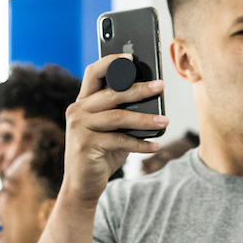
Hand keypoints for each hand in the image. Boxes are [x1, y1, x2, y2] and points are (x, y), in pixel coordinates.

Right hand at [65, 54, 166, 197]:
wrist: (82, 186)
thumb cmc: (101, 154)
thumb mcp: (111, 130)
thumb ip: (121, 113)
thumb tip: (151, 97)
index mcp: (82, 103)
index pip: (94, 73)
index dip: (112, 62)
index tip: (132, 56)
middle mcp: (77, 111)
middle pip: (112, 93)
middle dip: (138, 88)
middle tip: (160, 86)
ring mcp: (79, 128)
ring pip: (118, 117)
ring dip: (145, 119)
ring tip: (165, 120)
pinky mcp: (85, 145)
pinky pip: (120, 140)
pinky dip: (140, 144)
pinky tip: (156, 145)